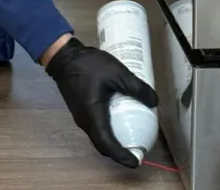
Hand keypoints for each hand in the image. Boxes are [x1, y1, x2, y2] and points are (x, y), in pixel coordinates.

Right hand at [45, 37, 158, 167]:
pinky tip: (119, 121)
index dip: (122, 156)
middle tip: (137, 152)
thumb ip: (136, 87)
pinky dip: (108, 132)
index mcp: (93, 116)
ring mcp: (81, 116)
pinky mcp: (81, 110)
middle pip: (102, 145)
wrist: (65, 57)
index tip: (136, 162)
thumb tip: (154, 101)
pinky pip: (95, 127)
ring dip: (113, 142)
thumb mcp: (117, 73)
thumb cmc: (89, 65)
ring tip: (130, 138)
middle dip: (119, 153)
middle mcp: (85, 121)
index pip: (107, 144)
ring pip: (98, 136)